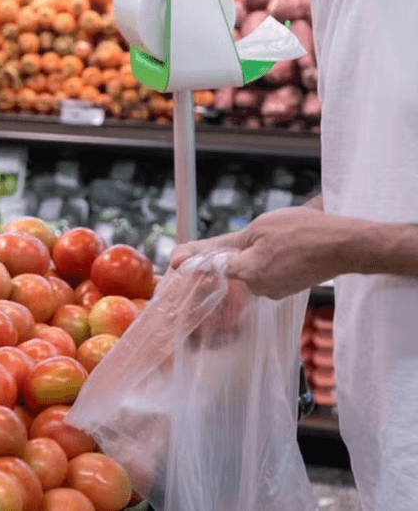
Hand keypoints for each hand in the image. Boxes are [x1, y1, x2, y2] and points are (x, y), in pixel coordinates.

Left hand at [170, 207, 353, 298]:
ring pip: (252, 270)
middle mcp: (258, 288)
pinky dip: (270, 261)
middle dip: (235, 253)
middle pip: (233, 269)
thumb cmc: (302, 232)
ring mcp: (275, 291)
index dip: (195, 262)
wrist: (346, 245)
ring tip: (280, 238)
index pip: (213, 269)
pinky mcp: (288, 288)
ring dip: (255, 255)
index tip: (173, 261)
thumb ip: (224, 245)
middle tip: (254, 235)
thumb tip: (191, 255)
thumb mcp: (258, 229)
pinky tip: (286, 248)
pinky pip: (268, 273)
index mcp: (247, 273)